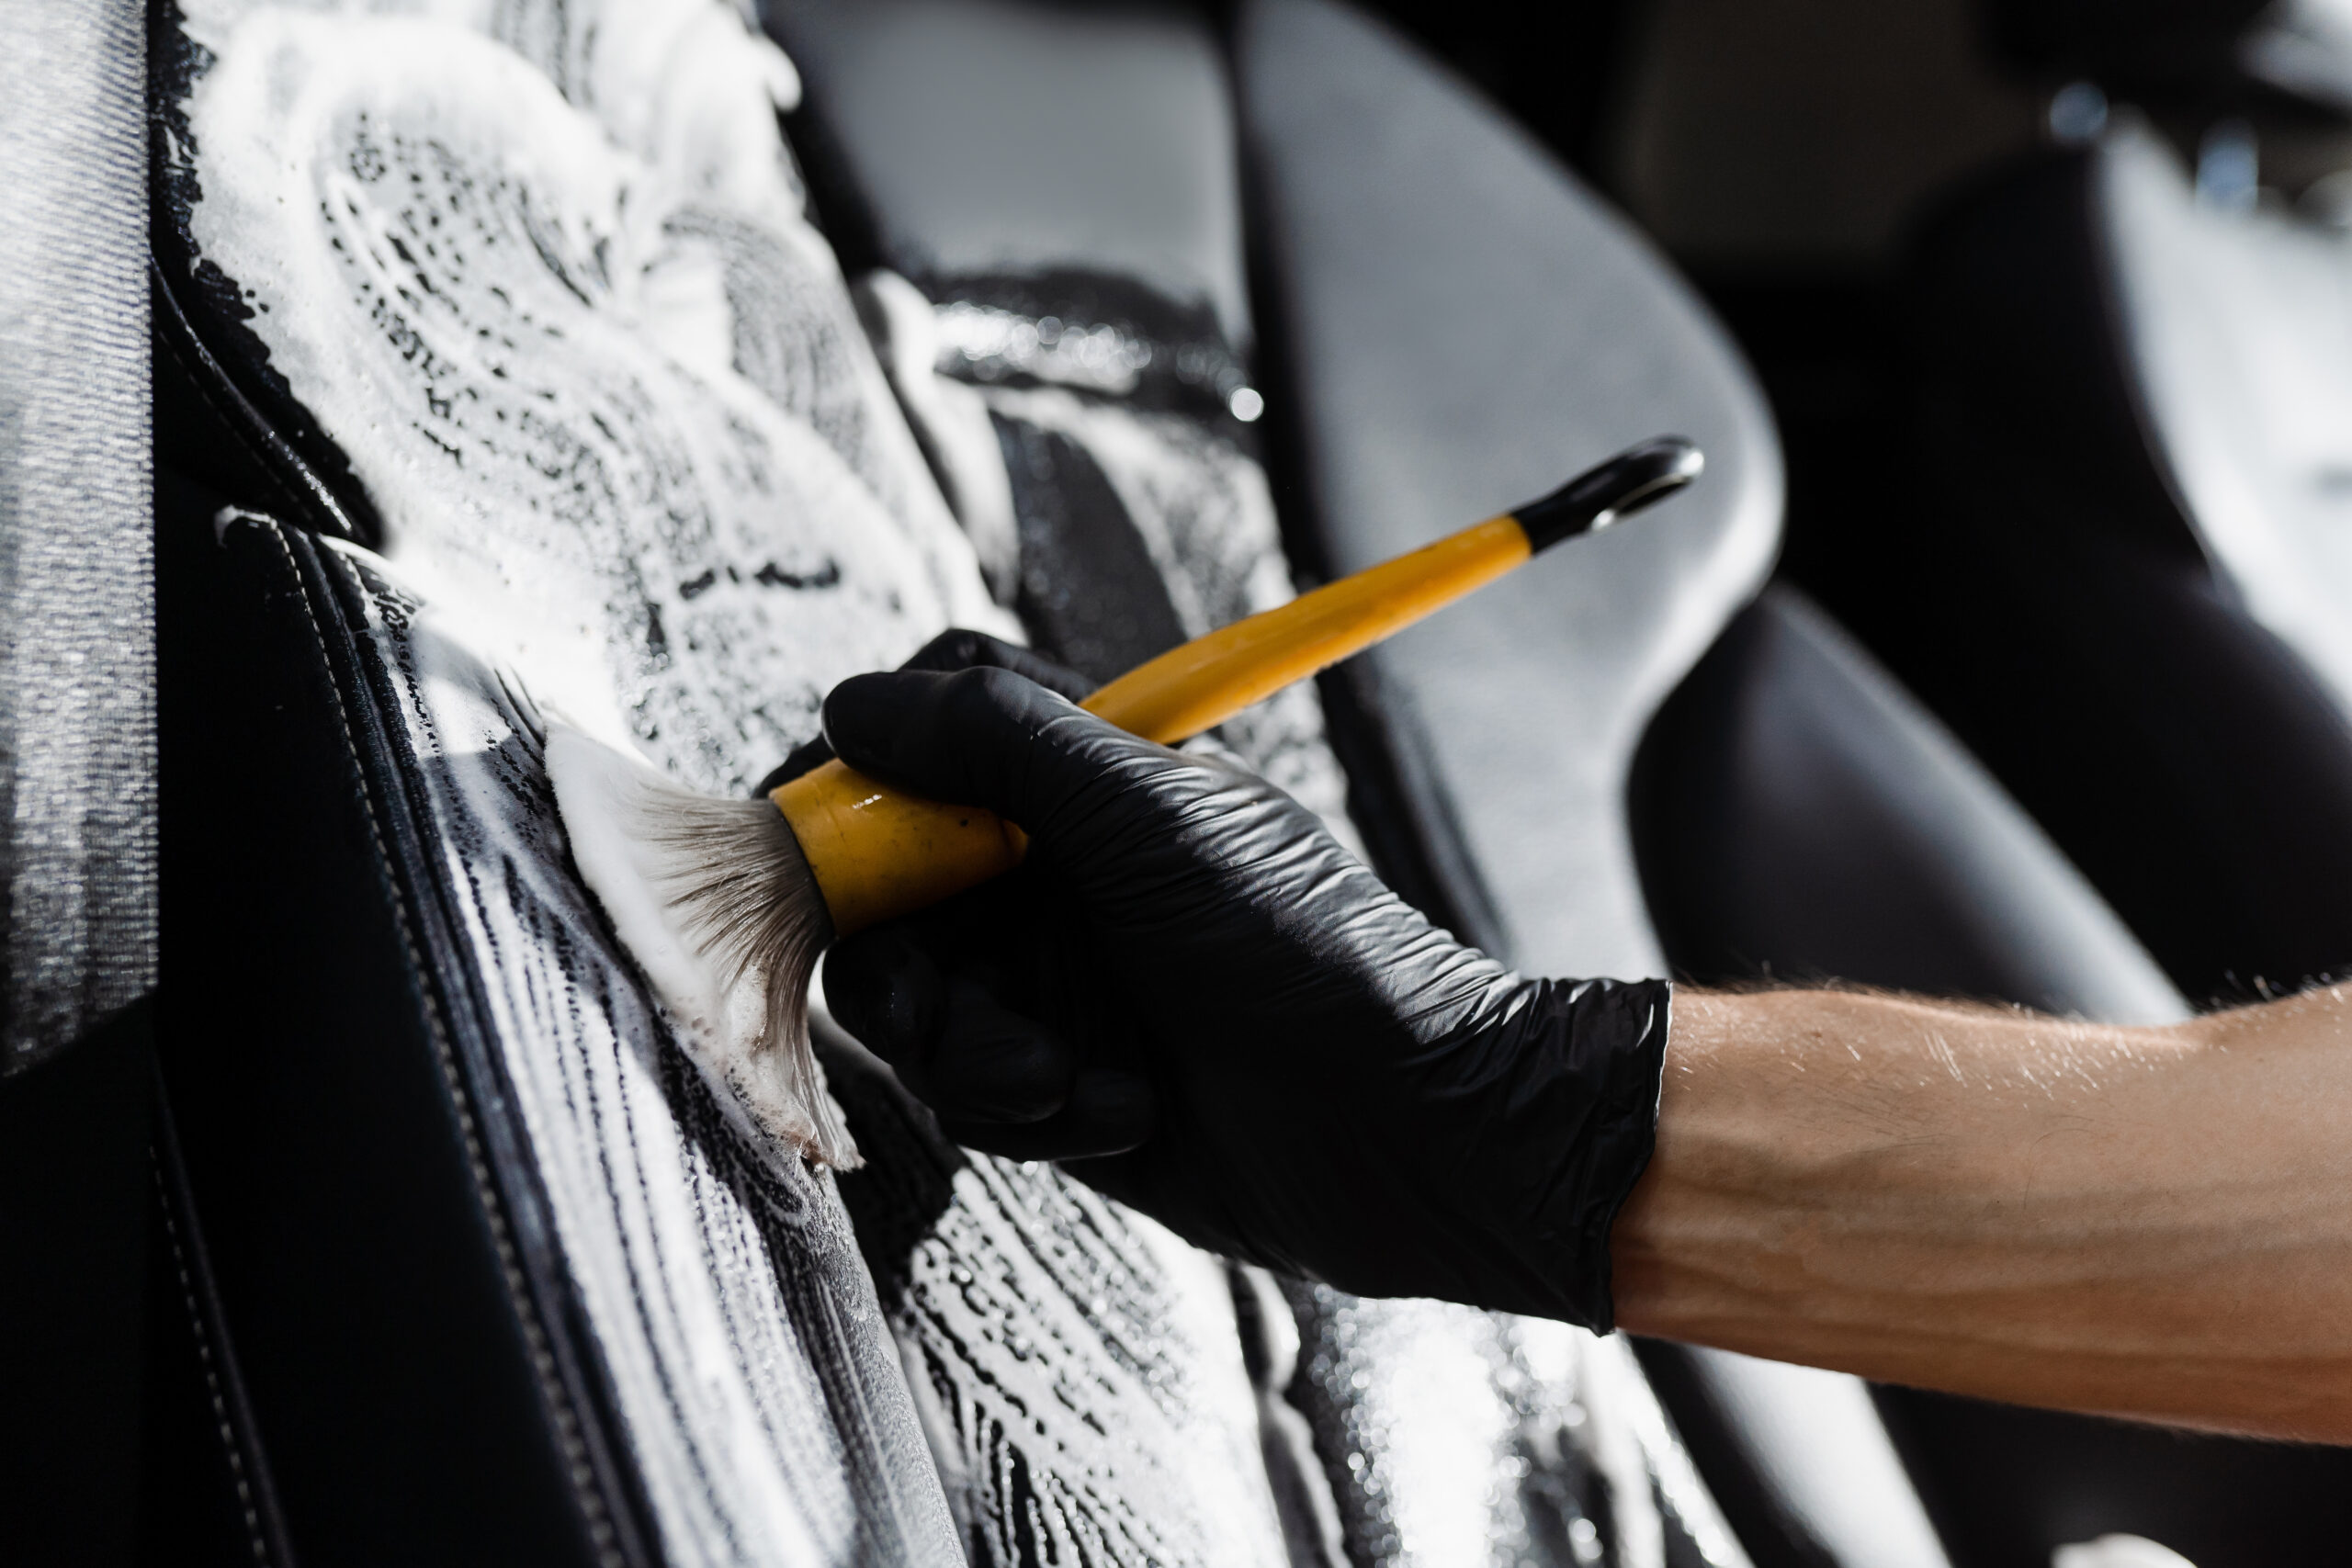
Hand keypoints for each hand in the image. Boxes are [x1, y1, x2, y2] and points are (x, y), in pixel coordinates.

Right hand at [812, 631, 1668, 1327]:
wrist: (1408, 1129)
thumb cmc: (1302, 948)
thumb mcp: (1148, 816)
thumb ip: (997, 743)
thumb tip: (853, 705)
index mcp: (1084, 780)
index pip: (926, 742)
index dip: (857, 786)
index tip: (823, 842)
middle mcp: (1058, 872)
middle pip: (890, 894)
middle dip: (900, 962)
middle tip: (930, 1012)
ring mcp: (1061, 981)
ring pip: (920, 1004)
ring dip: (974, 1049)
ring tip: (1063, 1077)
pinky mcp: (1066, 1087)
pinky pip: (971, 1093)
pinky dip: (1029, 1108)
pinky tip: (1128, 1113)